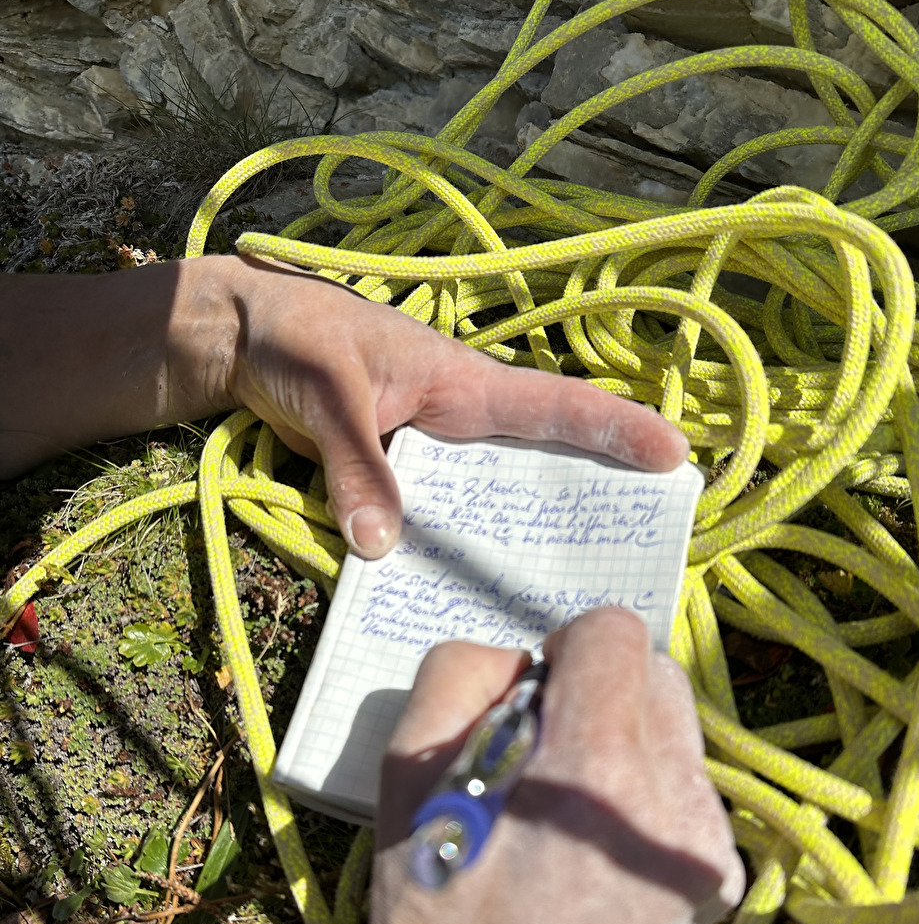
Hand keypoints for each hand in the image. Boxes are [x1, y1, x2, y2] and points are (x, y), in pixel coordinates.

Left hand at [0, 256, 686, 552]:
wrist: (237, 336)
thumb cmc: (294, 340)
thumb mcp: (328, 399)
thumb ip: (359, 468)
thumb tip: (382, 549)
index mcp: (462, 384)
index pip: (553, 406)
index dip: (616, 429)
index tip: (676, 453)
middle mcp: (462, 418)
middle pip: (542, 458)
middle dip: (596, 490)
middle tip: (650, 539)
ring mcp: (435, 448)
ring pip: (497, 491)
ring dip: (535, 526)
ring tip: (578, 582)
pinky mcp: (403, 470)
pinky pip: (447, 511)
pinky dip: (468, 541)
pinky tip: (477, 586)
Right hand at [259, 608, 742, 923]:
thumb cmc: (427, 916)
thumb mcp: (405, 773)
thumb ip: (462, 675)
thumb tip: (528, 659)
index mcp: (596, 774)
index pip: (613, 633)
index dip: (562, 647)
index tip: (530, 696)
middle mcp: (674, 807)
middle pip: (656, 672)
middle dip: (598, 689)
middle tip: (539, 754)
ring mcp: (708, 849)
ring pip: (676, 726)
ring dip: (623, 737)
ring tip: (565, 808)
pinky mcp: (718, 882)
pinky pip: (685, 786)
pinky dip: (642, 789)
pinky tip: (592, 848)